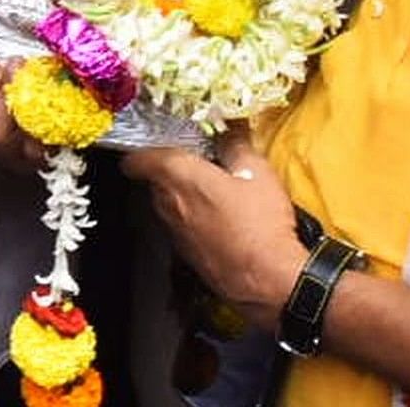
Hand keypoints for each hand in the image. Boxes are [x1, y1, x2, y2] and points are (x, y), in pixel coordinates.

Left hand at [127, 127, 304, 328]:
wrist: (269, 279)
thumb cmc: (261, 224)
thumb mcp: (257, 172)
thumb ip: (236, 145)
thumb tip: (229, 131)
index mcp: (180, 178)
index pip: (140, 159)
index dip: (141, 151)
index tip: (151, 145)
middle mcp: (170, 205)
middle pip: (156, 181)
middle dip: (171, 171)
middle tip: (198, 163)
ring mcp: (177, 233)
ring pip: (169, 206)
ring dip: (183, 197)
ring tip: (215, 192)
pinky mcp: (188, 256)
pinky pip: (183, 229)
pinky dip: (195, 221)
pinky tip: (222, 221)